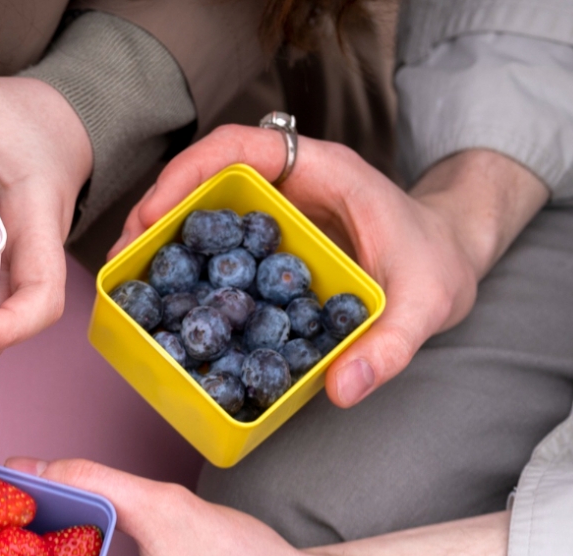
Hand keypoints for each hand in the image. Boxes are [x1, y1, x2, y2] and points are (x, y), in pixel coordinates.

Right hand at [108, 126, 548, 406]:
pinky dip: (183, 263)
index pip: (242, 147)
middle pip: (205, 175)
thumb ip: (387, 348)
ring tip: (127, 278)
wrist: (449, 261)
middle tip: (123, 257)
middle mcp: (290, 184)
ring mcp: (273, 211)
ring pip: (202, 208)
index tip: (155, 213)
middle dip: (155, 209)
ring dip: (159, 238)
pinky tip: (162, 298)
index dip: (190, 172)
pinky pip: (215, 242)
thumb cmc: (439, 267)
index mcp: (324, 172)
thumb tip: (340, 391)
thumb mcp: (424, 308)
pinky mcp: (265, 242)